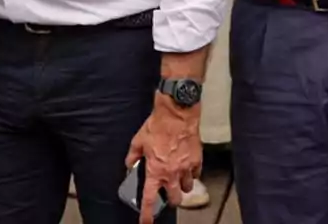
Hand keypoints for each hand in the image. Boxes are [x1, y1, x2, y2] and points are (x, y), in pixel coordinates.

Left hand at [124, 95, 201, 223]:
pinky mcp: (197, 160)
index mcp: (155, 171)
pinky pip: (196, 174)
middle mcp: (172, 173)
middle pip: (175, 199)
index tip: (146, 222)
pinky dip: (192, 173)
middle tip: (167, 193)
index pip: (150, 199)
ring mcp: (186, 168)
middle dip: (171, 199)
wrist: (177, 114)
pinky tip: (187, 167)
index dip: (147, 214)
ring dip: (182, 186)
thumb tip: (130, 165)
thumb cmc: (157, 126)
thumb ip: (132, 156)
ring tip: (178, 178)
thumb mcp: (138, 141)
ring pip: (187, 188)